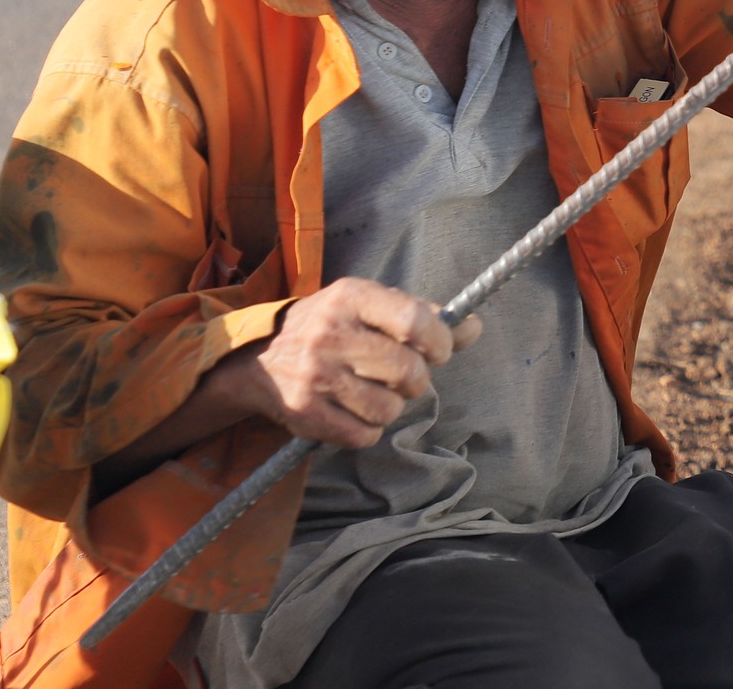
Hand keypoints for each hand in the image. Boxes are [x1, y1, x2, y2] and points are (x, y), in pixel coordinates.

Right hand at [239, 277, 480, 449]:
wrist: (258, 357)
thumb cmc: (332, 326)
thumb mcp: (371, 305)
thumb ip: (424, 316)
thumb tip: (473, 327)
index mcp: (351, 297)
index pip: (414, 320)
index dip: (439, 342)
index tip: (439, 352)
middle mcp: (330, 333)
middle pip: (406, 371)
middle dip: (417, 381)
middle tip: (406, 378)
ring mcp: (315, 375)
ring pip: (388, 408)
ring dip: (393, 406)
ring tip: (377, 392)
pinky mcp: (304, 412)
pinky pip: (363, 435)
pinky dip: (370, 428)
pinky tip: (357, 410)